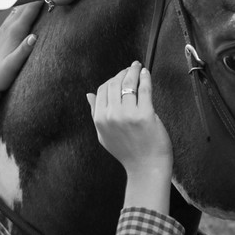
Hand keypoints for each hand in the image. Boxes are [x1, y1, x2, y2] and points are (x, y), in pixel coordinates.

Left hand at [0, 2, 41, 98]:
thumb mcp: (12, 67)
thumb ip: (22, 52)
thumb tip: (34, 37)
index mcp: (13, 32)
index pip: (30, 9)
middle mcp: (8, 26)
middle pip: (25, 4)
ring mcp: (4, 28)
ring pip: (19, 7)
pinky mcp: (2, 32)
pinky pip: (14, 13)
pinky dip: (23, 5)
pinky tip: (25, 1)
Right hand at [86, 62, 171, 178]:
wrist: (146, 167)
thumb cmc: (127, 152)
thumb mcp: (104, 134)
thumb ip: (95, 113)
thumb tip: (89, 95)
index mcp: (100, 119)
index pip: (102, 90)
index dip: (111, 80)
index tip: (120, 76)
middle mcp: (111, 115)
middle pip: (114, 84)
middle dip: (122, 73)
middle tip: (130, 68)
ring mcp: (128, 115)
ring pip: (128, 84)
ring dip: (133, 71)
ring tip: (138, 67)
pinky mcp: (145, 115)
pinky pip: (144, 89)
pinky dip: (145, 78)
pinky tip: (145, 73)